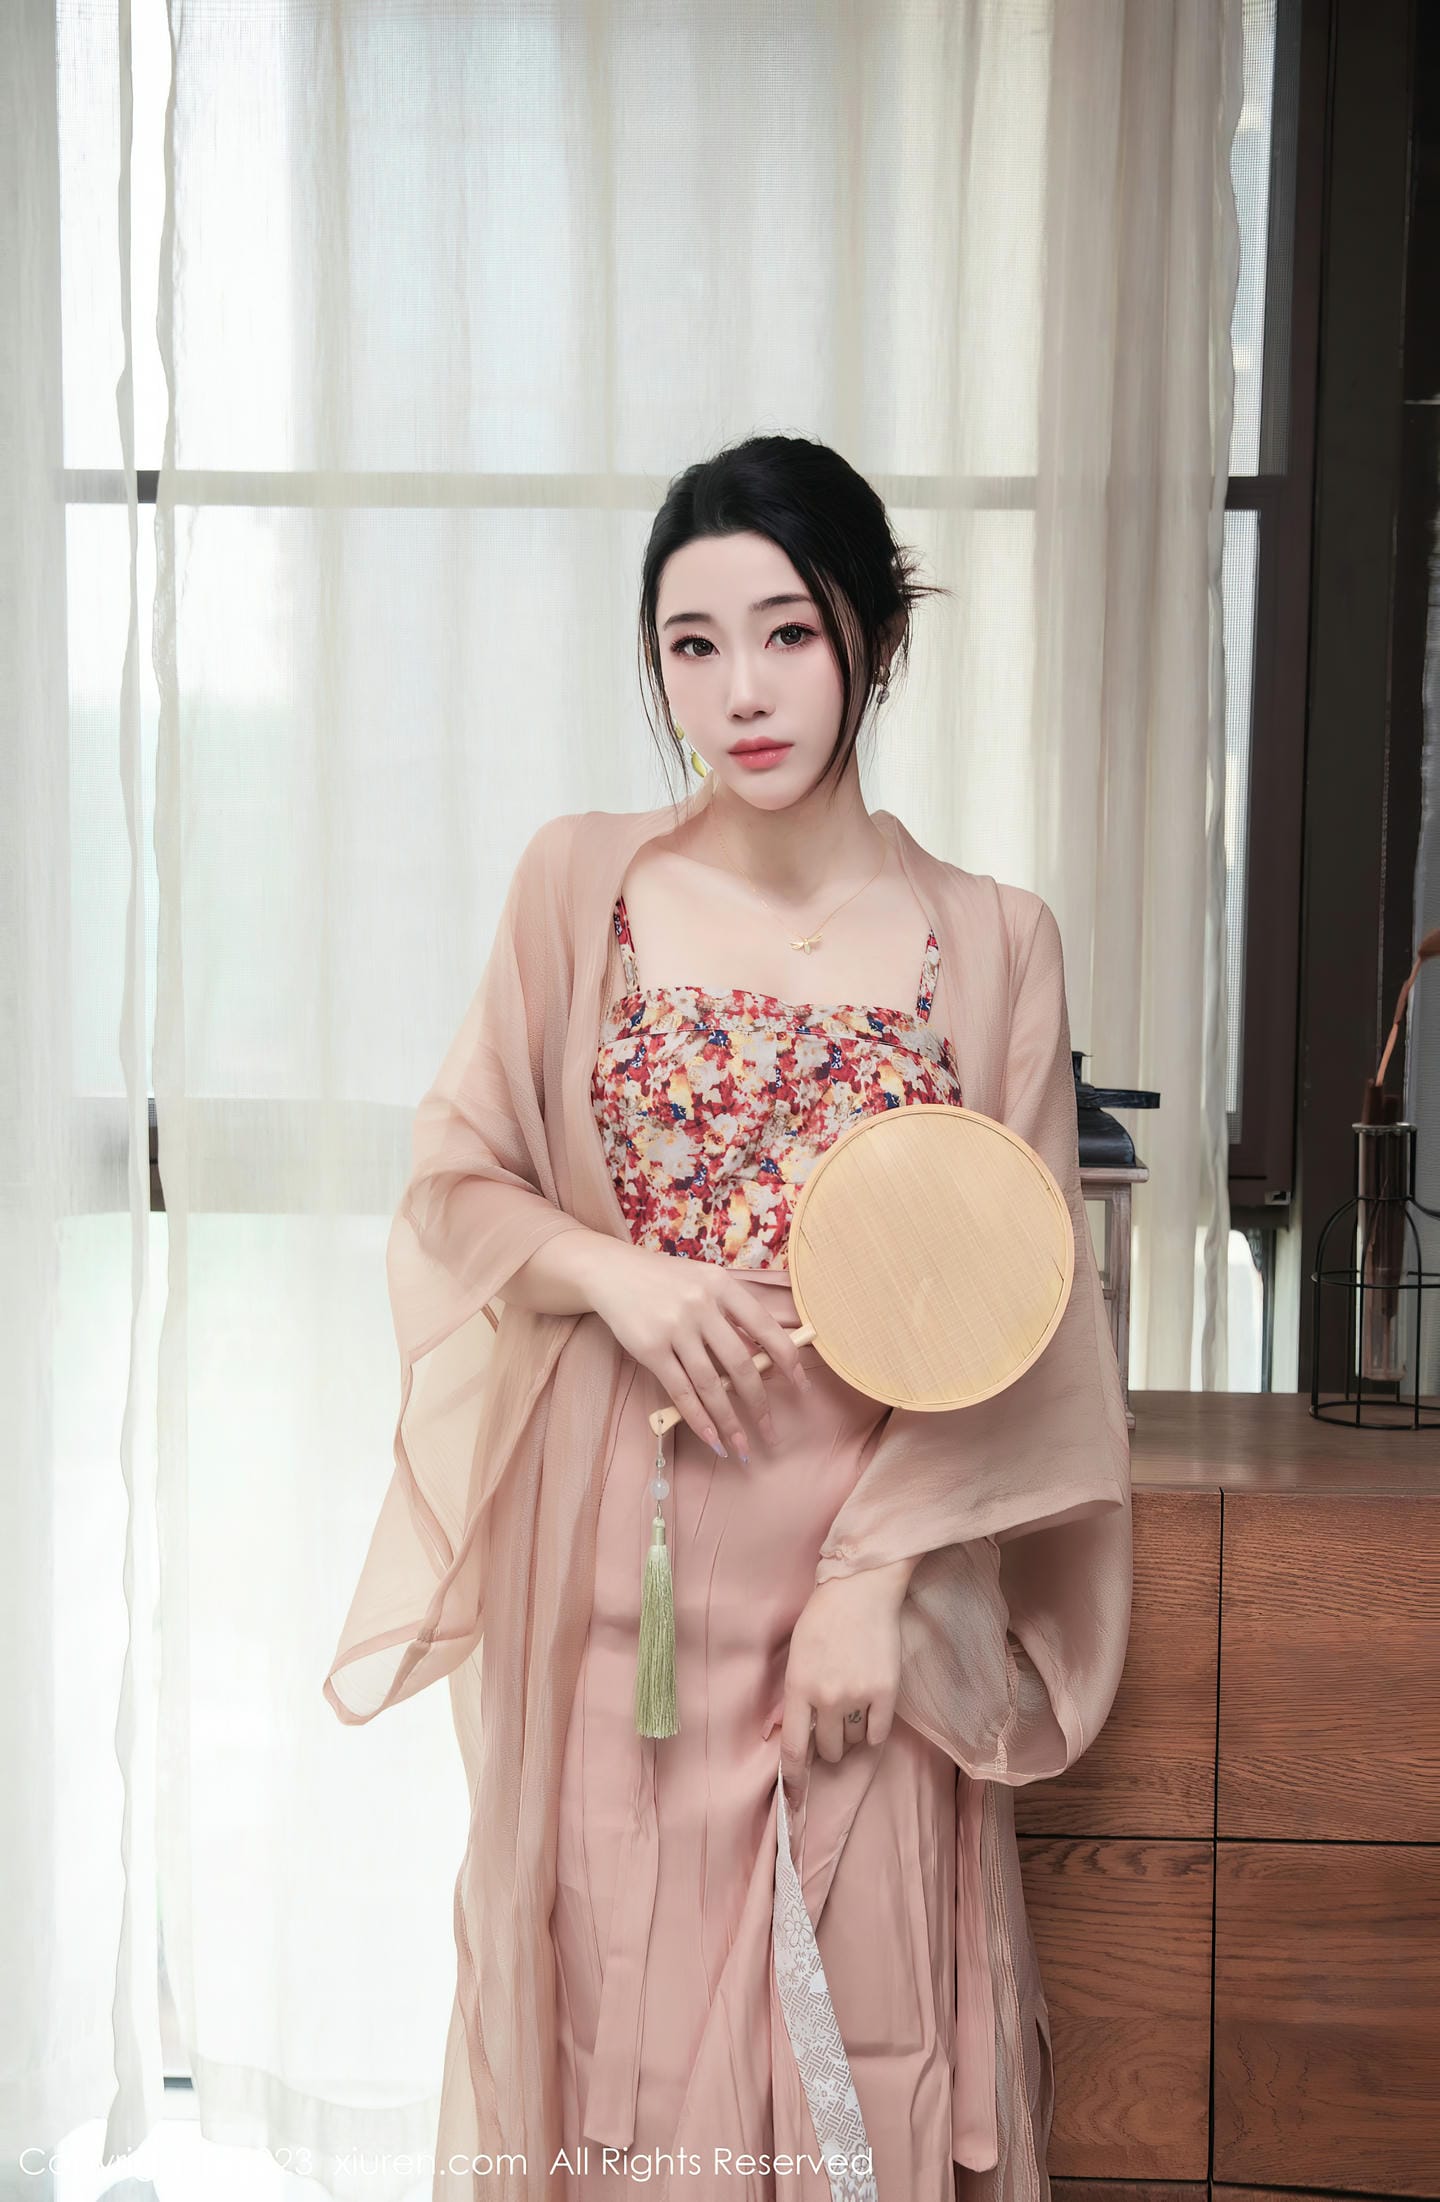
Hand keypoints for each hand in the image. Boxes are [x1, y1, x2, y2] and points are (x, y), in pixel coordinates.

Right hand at [585, 1242, 812, 1456]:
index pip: (765, 1328)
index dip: (788, 1361)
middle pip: (741, 1364)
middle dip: (759, 1404)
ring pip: (711, 1384)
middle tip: (771, 1432)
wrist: (612, 1271)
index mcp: (723, 1285)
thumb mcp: (705, 1283)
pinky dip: (699, 1418)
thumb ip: (732, 1314)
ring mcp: (674, 1327)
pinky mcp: (650, 1348)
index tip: (802, 1387)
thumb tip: (766, 1359)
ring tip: (742, 1446)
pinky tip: (712, 1438)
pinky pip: (680, 1391)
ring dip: (729, 1421)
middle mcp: (701, 1305)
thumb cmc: (666, 1281)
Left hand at [777, 1561, 911, 1789]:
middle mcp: (827, 1698)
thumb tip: (773, 1733)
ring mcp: (858, 1696)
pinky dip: (873, 1730)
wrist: (861, 1591)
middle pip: (827, 1750)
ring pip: (853, 1743)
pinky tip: (870, 1710)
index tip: (795, 1803)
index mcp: (799, 1688)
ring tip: (851, 1705)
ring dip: (850, 1735)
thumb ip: (789, 1698)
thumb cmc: (821, 1620)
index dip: (794, 1782)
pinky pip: (878, 1734)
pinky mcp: (886, 1692)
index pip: (793, 1750)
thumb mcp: (795, 1656)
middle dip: (827, 1744)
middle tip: (830, 1722)